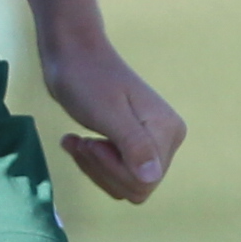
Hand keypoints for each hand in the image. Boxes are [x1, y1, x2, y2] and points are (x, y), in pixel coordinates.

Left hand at [41, 36, 184, 203]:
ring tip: (76, 141)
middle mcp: (165, 140)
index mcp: (168, 131)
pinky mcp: (130, 144)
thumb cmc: (87, 79)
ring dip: (93, 166)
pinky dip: (90, 162)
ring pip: (122, 184)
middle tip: (83, 142)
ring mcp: (149, 143)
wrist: (72, 54)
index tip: (93, 143)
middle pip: (135, 187)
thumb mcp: (108, 113)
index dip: (113, 170)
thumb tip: (152, 178)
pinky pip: (113, 173)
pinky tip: (74, 141)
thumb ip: (133, 146)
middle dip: (101, 169)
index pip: (145, 182)